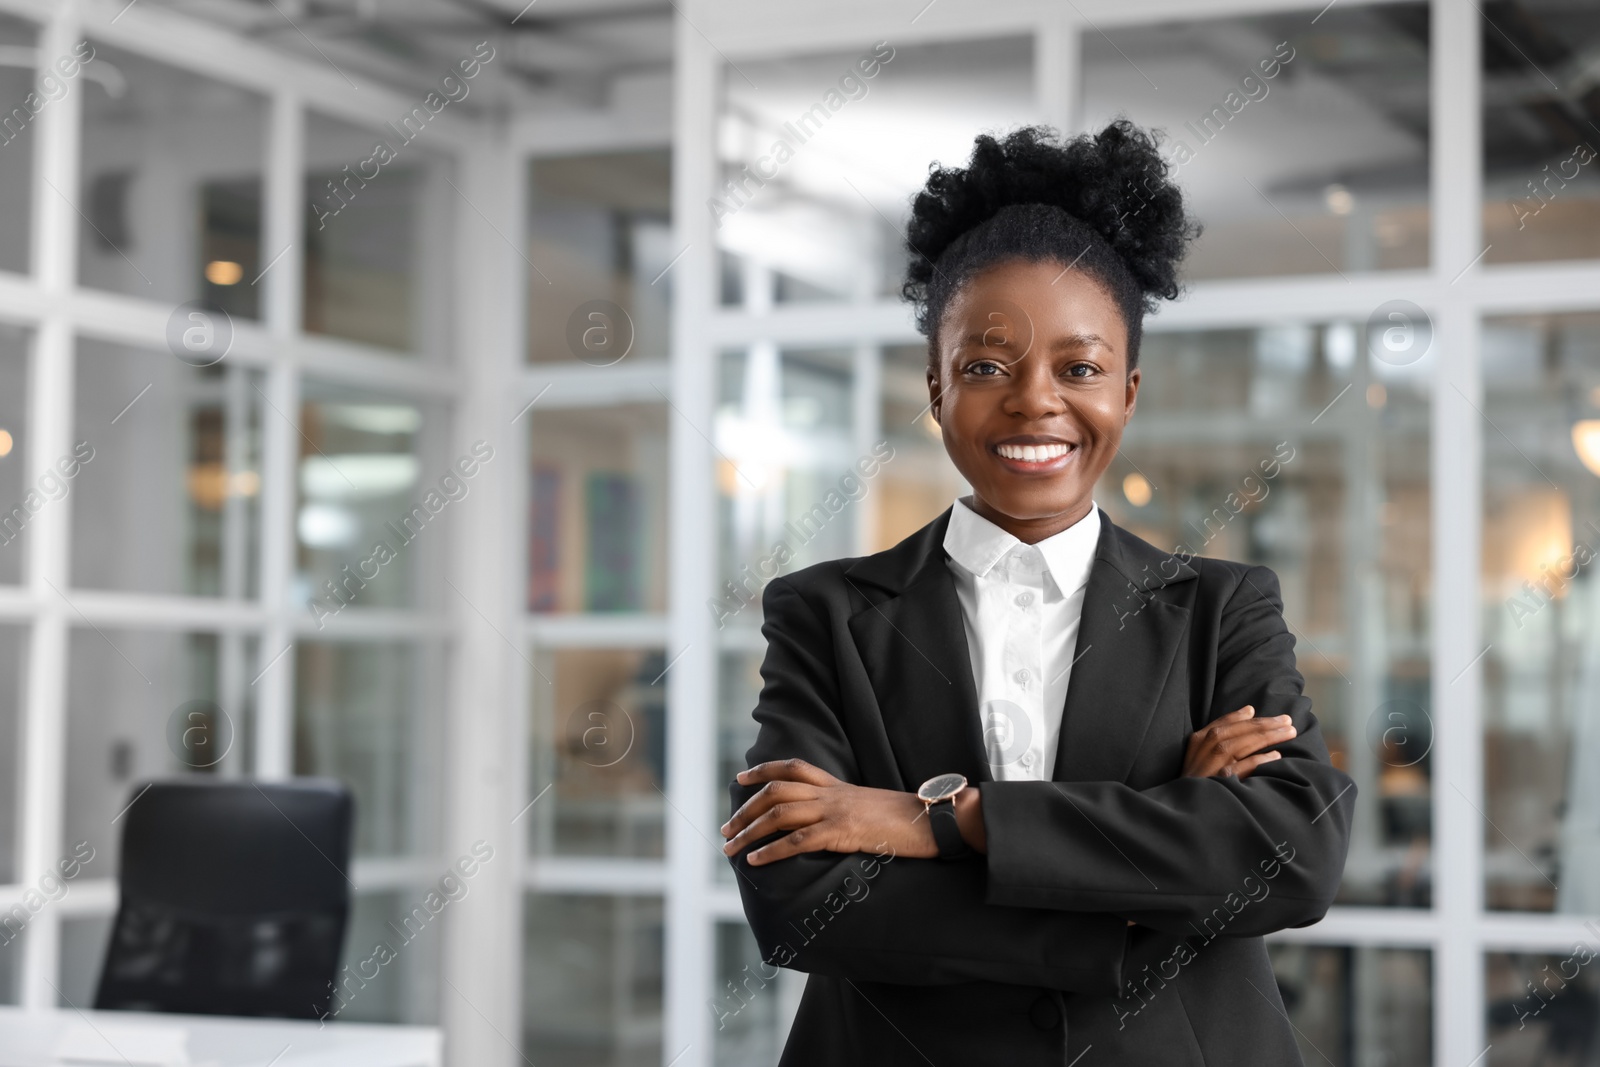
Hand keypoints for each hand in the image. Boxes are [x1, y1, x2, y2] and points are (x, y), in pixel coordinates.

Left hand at [720, 759, 935, 864]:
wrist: (933, 820)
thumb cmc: (907, 820)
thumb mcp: (871, 808)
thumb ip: (847, 809)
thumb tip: (829, 823)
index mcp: (839, 785)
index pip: (793, 768)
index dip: (763, 771)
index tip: (741, 779)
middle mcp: (832, 793)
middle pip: (776, 790)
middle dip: (746, 808)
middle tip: (727, 827)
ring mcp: (836, 810)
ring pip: (780, 814)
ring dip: (750, 831)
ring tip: (731, 847)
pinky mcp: (843, 831)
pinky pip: (799, 840)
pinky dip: (772, 850)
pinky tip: (755, 860)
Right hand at [1182, 705, 1295, 779]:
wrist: (1182, 806)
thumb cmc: (1195, 778)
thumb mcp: (1199, 752)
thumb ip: (1222, 731)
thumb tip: (1250, 710)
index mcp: (1199, 739)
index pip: (1227, 723)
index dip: (1251, 717)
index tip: (1274, 716)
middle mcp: (1206, 748)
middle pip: (1239, 731)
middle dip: (1266, 724)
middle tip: (1288, 720)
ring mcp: (1213, 764)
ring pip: (1243, 744)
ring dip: (1268, 737)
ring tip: (1289, 733)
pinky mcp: (1221, 780)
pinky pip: (1245, 766)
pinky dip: (1261, 759)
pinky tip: (1276, 755)